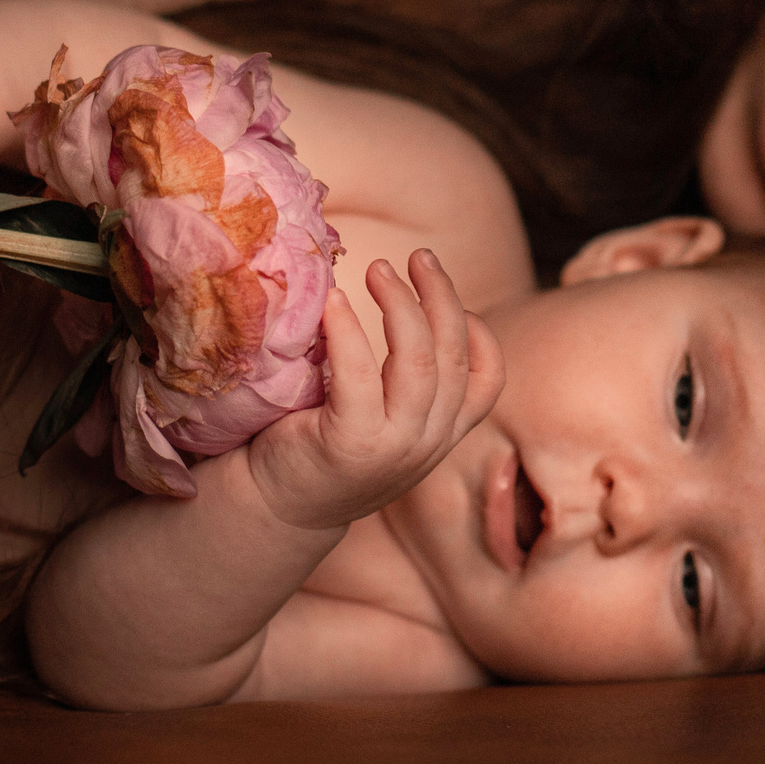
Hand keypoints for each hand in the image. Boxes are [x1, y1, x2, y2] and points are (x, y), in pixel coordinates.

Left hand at [245, 251, 503, 532]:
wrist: (275, 507)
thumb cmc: (323, 447)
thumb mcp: (381, 420)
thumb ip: (401, 381)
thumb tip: (401, 296)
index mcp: (440, 434)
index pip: (488, 382)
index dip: (479, 332)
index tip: (448, 295)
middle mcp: (428, 442)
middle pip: (452, 355)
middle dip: (440, 294)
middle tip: (416, 256)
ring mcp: (394, 446)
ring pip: (419, 361)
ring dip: (402, 303)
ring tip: (378, 269)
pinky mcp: (351, 444)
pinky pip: (360, 376)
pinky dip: (351, 332)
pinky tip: (336, 302)